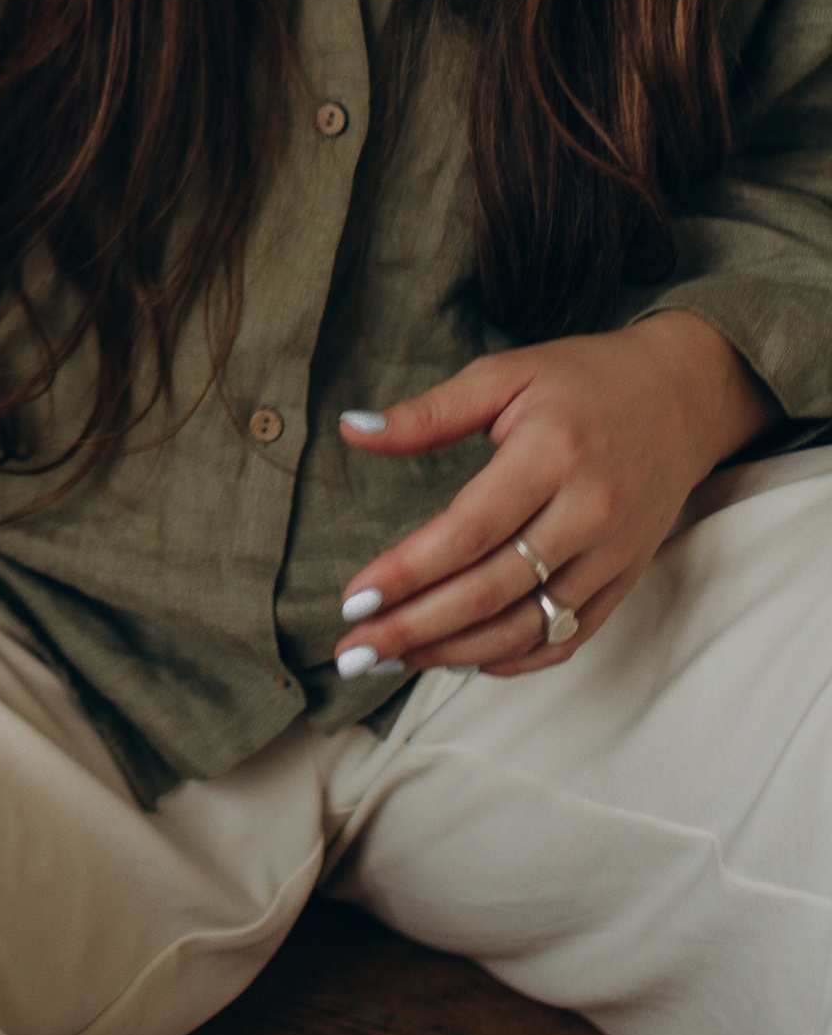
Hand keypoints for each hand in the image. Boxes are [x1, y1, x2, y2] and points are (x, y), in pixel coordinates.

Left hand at [330, 312, 769, 678]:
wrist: (682, 397)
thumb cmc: (582, 381)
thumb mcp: (505, 374)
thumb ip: (430, 411)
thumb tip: (352, 429)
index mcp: (552, 454)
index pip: (469, 530)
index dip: (409, 571)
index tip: (353, 599)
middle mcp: (588, 512)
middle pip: (493, 589)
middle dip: (417, 626)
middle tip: (355, 651)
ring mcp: (612, 554)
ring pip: (528, 625)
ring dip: (456, 652)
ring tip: (395, 659)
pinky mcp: (625, 579)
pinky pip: (568, 636)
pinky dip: (514, 658)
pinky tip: (462, 660)